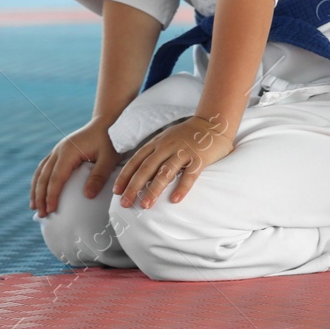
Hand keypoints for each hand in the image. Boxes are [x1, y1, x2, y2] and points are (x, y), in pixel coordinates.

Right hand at [32, 120, 119, 216]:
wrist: (108, 120)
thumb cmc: (111, 139)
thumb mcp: (109, 158)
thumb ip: (99, 176)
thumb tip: (87, 196)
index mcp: (69, 152)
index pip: (56, 178)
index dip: (51, 196)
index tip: (51, 210)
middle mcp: (59, 149)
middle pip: (44, 176)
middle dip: (40, 197)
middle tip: (41, 214)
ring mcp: (58, 149)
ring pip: (40, 171)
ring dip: (36, 189)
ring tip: (34, 206)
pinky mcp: (61, 150)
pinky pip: (44, 166)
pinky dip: (40, 180)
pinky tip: (39, 190)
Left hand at [113, 114, 233, 209]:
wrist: (213, 122)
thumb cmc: (187, 135)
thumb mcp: (166, 139)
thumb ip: (154, 154)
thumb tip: (138, 176)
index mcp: (157, 143)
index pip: (136, 160)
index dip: (125, 176)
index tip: (116, 192)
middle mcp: (167, 146)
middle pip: (146, 168)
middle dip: (134, 187)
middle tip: (125, 203)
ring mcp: (184, 151)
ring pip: (165, 172)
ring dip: (154, 189)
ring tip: (146, 205)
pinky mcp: (200, 157)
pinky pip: (190, 174)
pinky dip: (182, 187)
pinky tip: (175, 200)